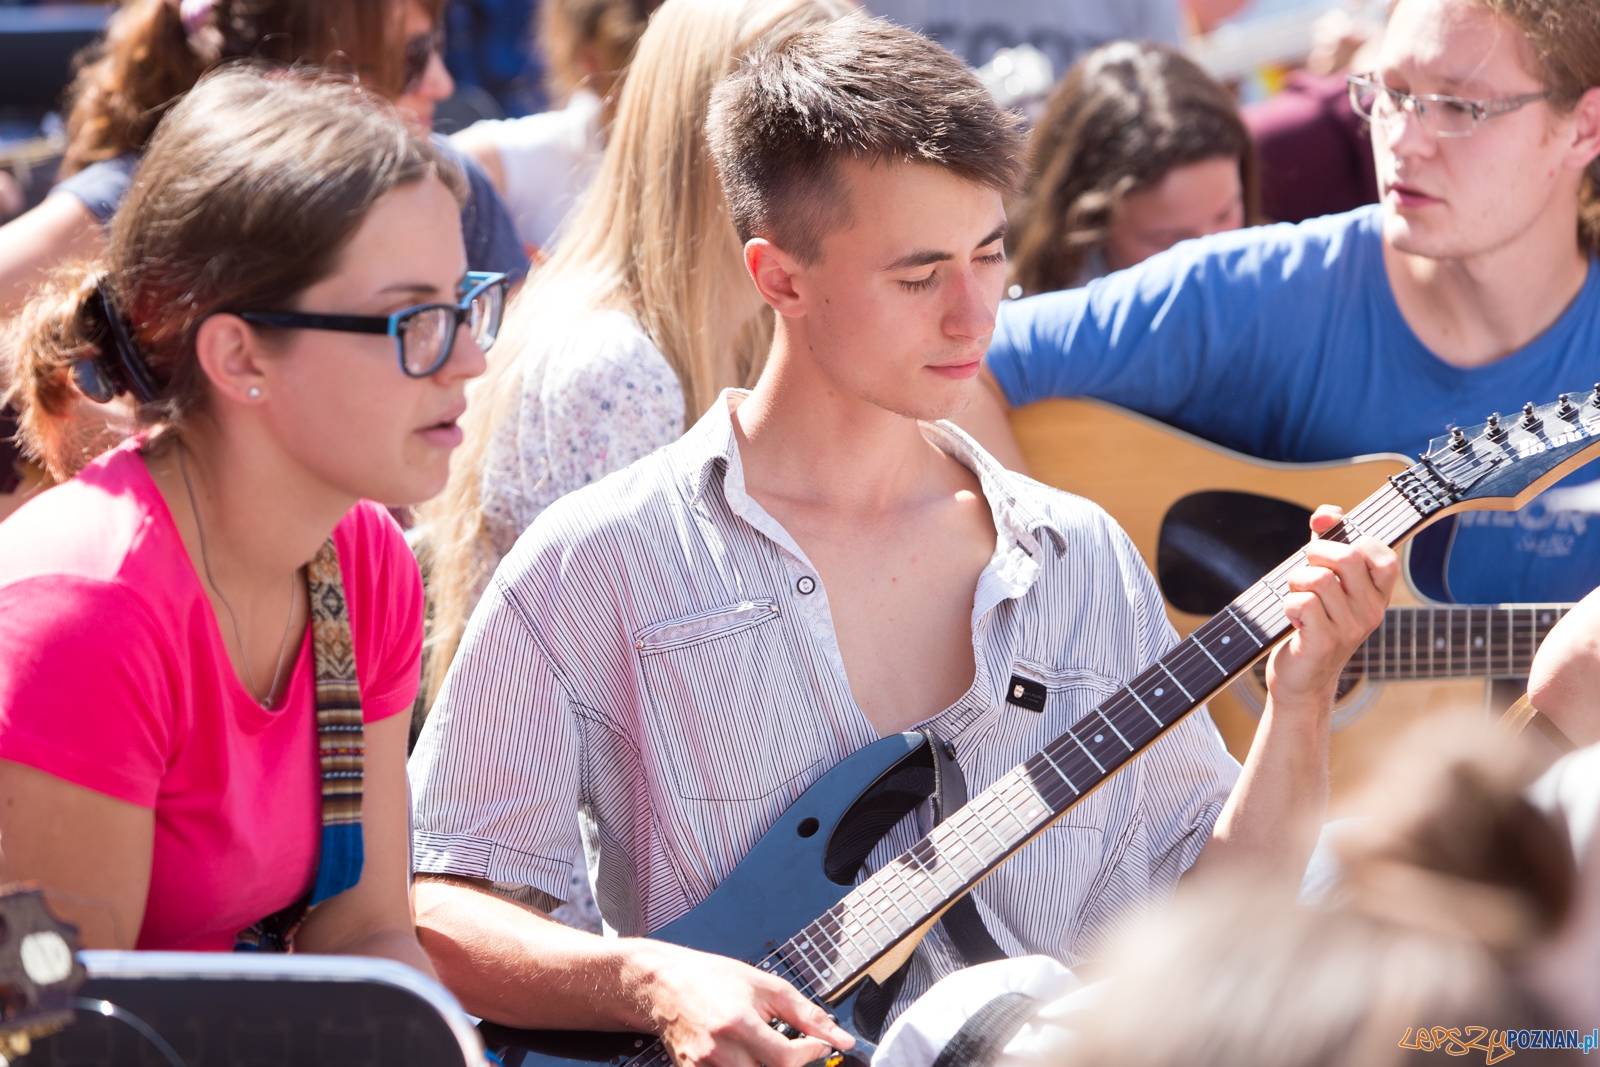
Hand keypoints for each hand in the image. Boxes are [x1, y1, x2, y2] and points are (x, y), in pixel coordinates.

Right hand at [627, 940, 853, 1066]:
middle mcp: (718, 1052)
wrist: (666, 985)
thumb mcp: (767, 987)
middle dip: (786, 1062)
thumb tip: (840, 1038)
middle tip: (787, 1046)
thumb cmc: (714, 979)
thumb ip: (807, 1015)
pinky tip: (741, 1056)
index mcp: (738, 1024)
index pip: (786, 1060)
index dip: (810, 1053)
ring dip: (764, 1066)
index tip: (815, 1044)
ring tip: (760, 1048)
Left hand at [1265, 505, 1398, 712]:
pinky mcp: (1326, 642)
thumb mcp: (1324, 580)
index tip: (1326, 542)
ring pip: (1318, 579)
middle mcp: (1371, 610)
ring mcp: (1351, 628)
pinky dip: (1287, 604)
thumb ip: (1327, 543)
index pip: (1382, 553)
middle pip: (1346, 556)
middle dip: (1314, 554)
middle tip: (1304, 575)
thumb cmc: (1311, 624)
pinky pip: (1302, 603)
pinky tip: (1292, 619)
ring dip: (1295, 582)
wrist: (1301, 680)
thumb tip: (1326, 513)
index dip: (1352, 538)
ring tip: (1296, 599)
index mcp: (1377, 594)